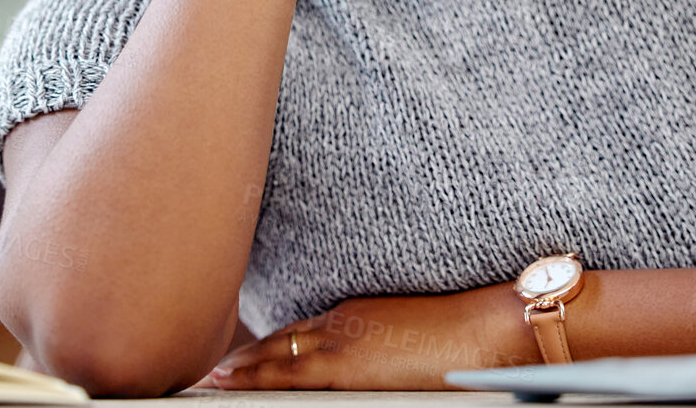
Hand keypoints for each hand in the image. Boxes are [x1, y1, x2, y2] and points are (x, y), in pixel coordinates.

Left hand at [190, 287, 533, 390]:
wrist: (488, 328)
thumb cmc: (464, 337)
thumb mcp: (410, 336)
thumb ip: (381, 347)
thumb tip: (375, 366)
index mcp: (356, 315)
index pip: (299, 332)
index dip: (267, 346)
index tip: (240, 357)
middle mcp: (340, 323)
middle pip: (280, 341)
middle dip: (245, 358)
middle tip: (210, 371)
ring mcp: (340, 342)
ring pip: (274, 355)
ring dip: (240, 368)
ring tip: (207, 378)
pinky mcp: (344, 365)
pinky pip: (285, 373)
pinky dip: (253, 377)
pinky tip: (228, 381)